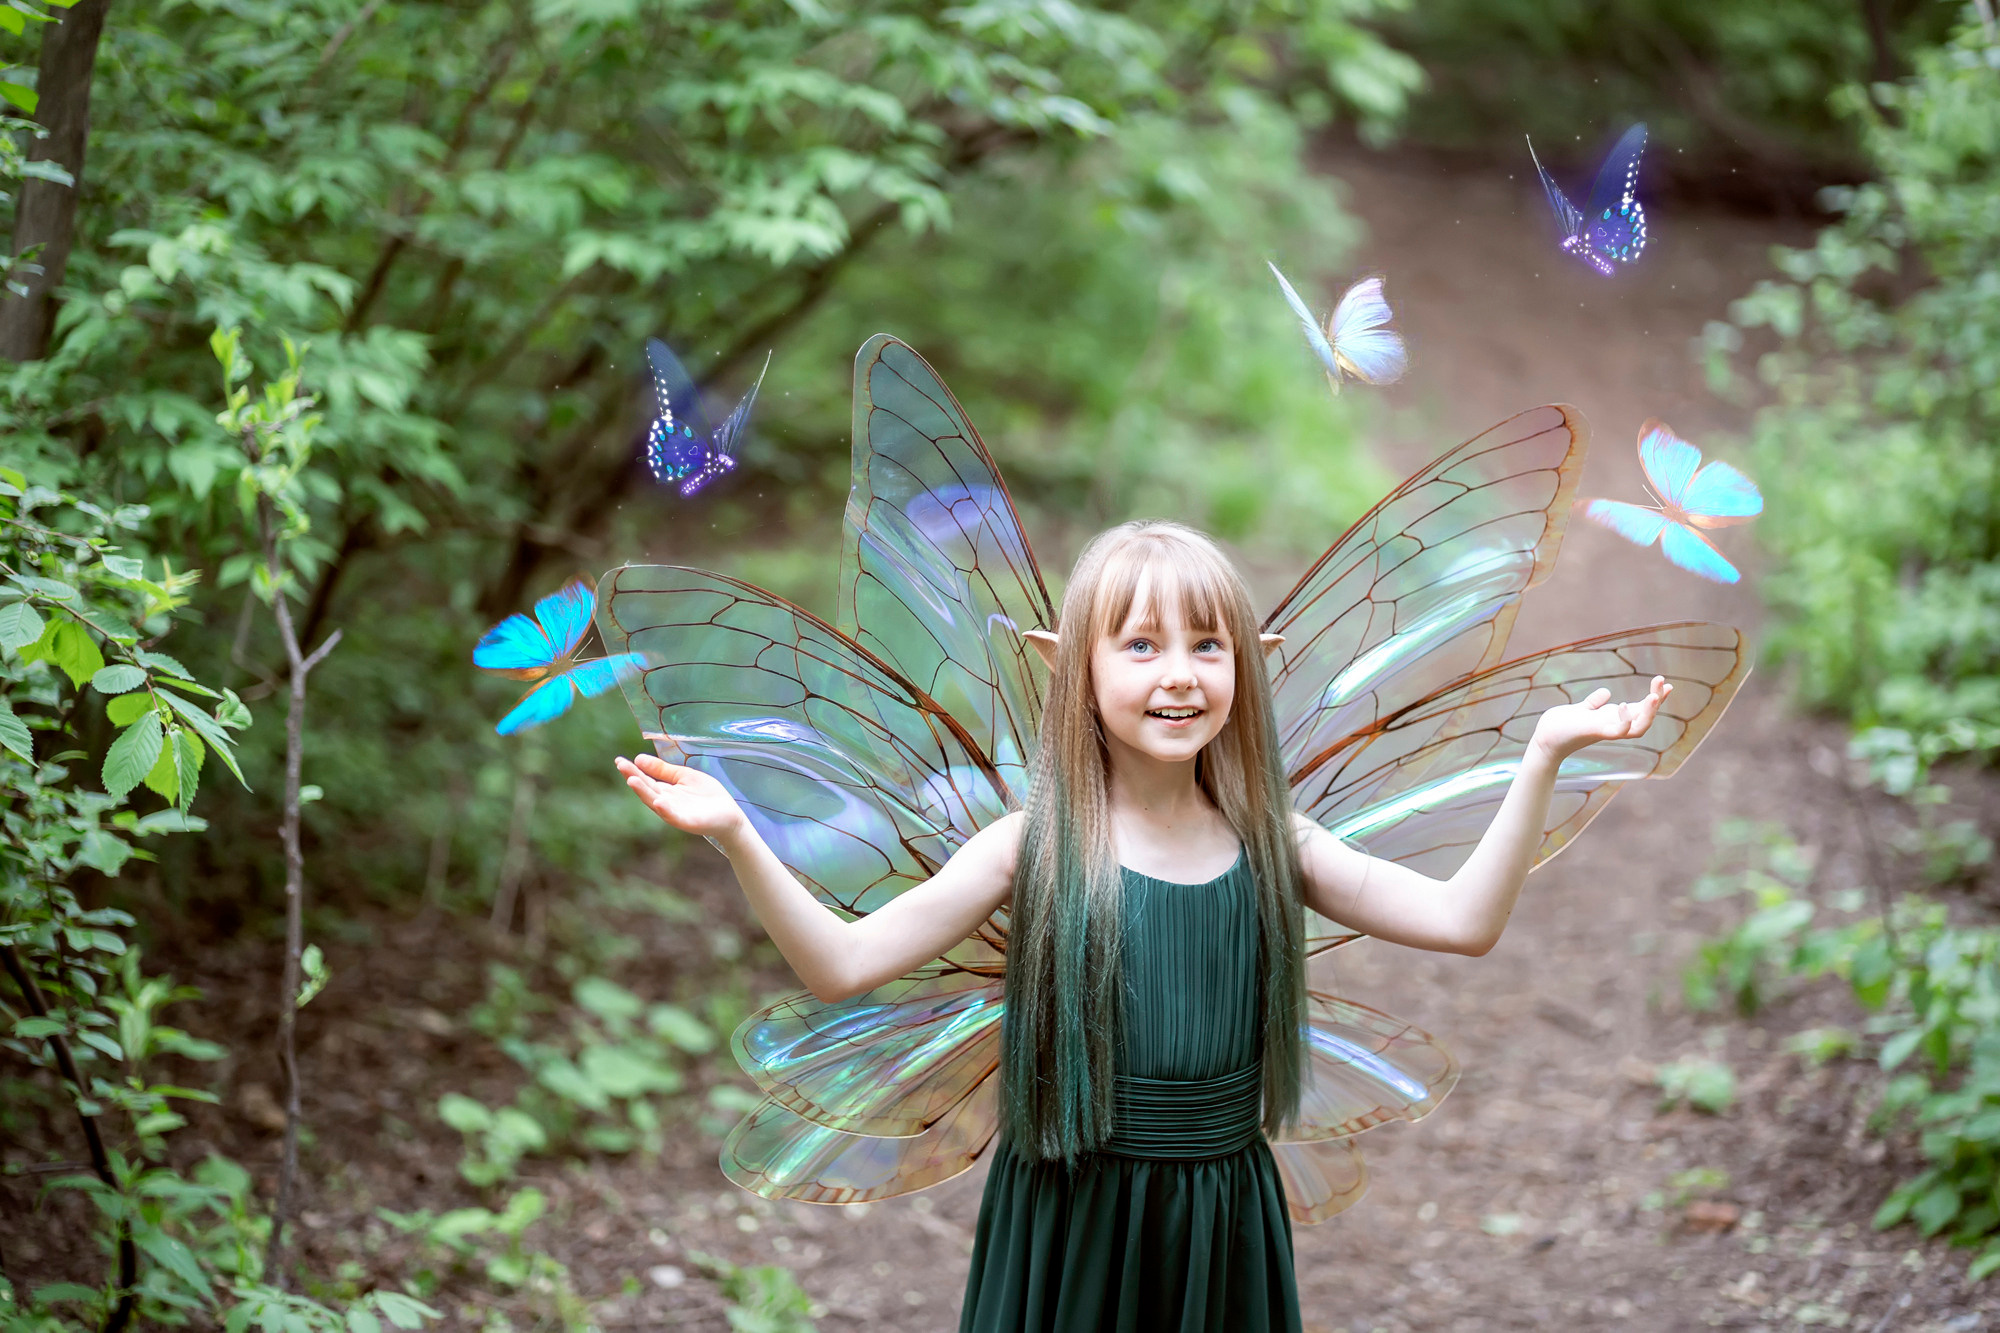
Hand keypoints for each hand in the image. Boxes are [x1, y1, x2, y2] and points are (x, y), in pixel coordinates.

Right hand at [616, 751, 747, 839]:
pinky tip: (658, 801)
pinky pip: (674, 816)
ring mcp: (675, 813)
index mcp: (665, 791)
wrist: (729, 815)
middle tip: (621, 765)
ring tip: (632, 780)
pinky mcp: (688, 822)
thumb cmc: (706, 795)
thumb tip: (638, 758)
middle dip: (633, 778)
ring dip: (644, 792)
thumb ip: (663, 770)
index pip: (645, 779)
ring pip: (656, 802)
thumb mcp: (684, 776)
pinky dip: (666, 810)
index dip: (632, 770)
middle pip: (647, 789)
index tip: (619, 760)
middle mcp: (666, 802)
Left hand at [1530, 676, 1672, 762]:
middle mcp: (1613, 726)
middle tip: (1664, 683)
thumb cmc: (1561, 727)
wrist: (1544, 741)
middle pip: (1645, 717)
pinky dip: (1625, 720)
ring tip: (1654, 696)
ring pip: (1639, 727)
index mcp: (1612, 719)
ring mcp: (1606, 730)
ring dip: (1649, 713)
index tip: (1667, 684)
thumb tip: (1606, 692)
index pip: (1640, 709)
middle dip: (1657, 700)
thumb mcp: (1581, 710)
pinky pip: (1618, 732)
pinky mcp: (1594, 732)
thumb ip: (1594, 703)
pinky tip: (1623, 704)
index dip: (1655, 698)